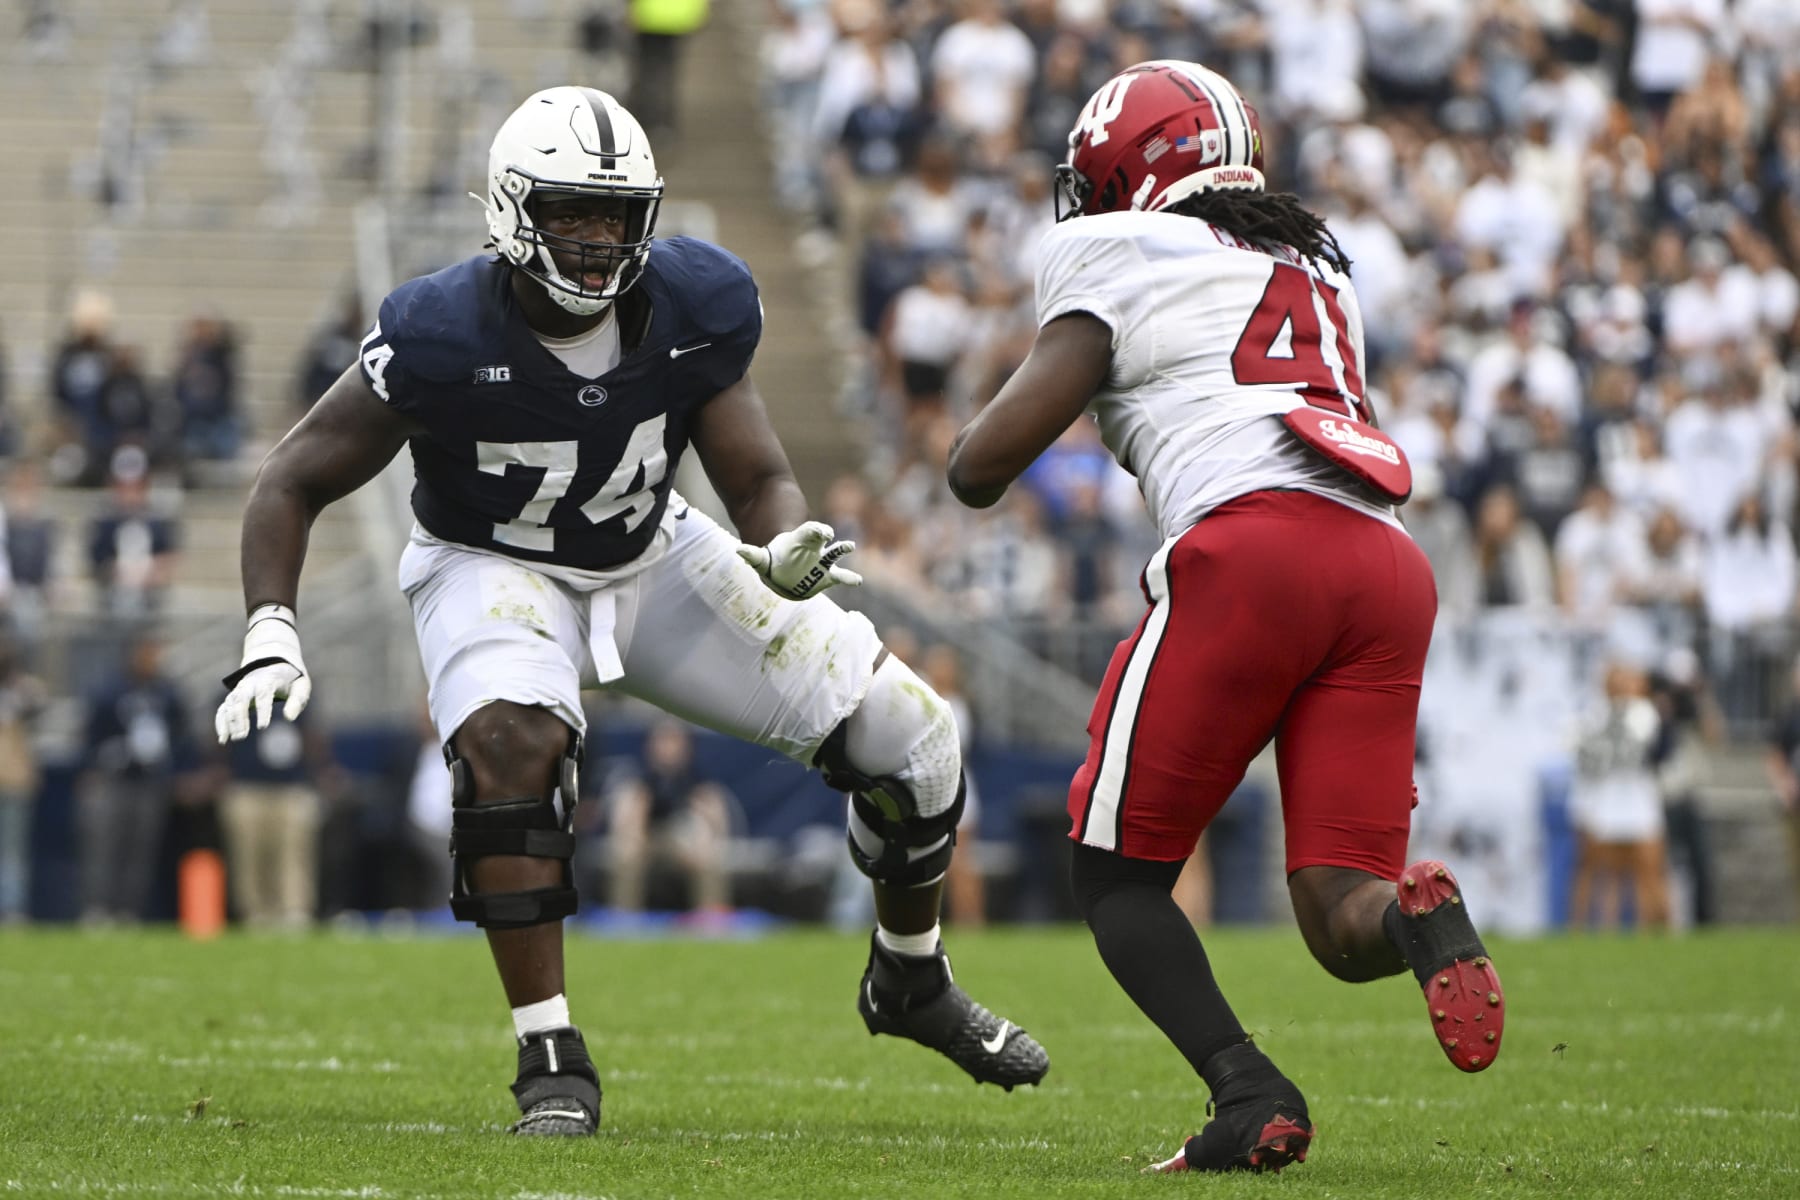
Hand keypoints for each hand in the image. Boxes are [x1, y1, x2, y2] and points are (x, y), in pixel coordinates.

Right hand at [215, 604, 312, 742]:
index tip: (263, 727)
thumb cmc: (291, 678)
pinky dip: (220, 722)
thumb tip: (289, 718)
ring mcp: (240, 689)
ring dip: (228, 722)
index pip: (264, 694)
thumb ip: (297, 701)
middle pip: (241, 699)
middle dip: (239, 718)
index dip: (263, 711)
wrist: (274, 662)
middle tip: (242, 737)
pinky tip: (223, 738)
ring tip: (229, 740)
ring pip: (230, 704)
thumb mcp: (301, 686)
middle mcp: (250, 683)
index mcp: (268, 679)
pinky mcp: (235, 696)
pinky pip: (224, 708)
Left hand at [735, 521, 861, 600]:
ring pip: (834, 554)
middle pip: (820, 538)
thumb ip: (754, 555)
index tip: (825, 532)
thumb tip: (739, 550)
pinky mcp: (827, 576)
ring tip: (851, 548)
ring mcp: (822, 561)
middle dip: (825, 535)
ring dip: (842, 550)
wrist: (786, 567)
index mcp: (800, 540)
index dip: (817, 530)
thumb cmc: (774, 558)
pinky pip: (839, 577)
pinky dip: (848, 579)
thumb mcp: (761, 557)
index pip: (809, 531)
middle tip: (830, 534)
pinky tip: (857, 579)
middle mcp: (813, 548)